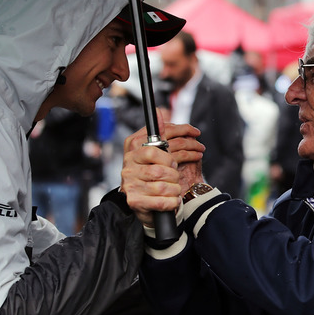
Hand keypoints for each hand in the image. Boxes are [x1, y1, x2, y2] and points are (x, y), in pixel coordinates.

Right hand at [121, 110, 204, 226]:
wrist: (140, 201)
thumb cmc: (149, 173)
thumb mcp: (152, 151)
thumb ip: (158, 133)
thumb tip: (160, 112)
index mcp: (132, 149)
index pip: (155, 146)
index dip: (174, 150)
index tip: (185, 152)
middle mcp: (128, 166)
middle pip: (162, 167)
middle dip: (176, 172)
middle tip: (180, 172)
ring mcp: (130, 184)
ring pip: (163, 185)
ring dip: (175, 188)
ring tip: (177, 187)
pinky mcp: (135, 202)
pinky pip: (161, 201)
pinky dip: (172, 201)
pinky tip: (174, 199)